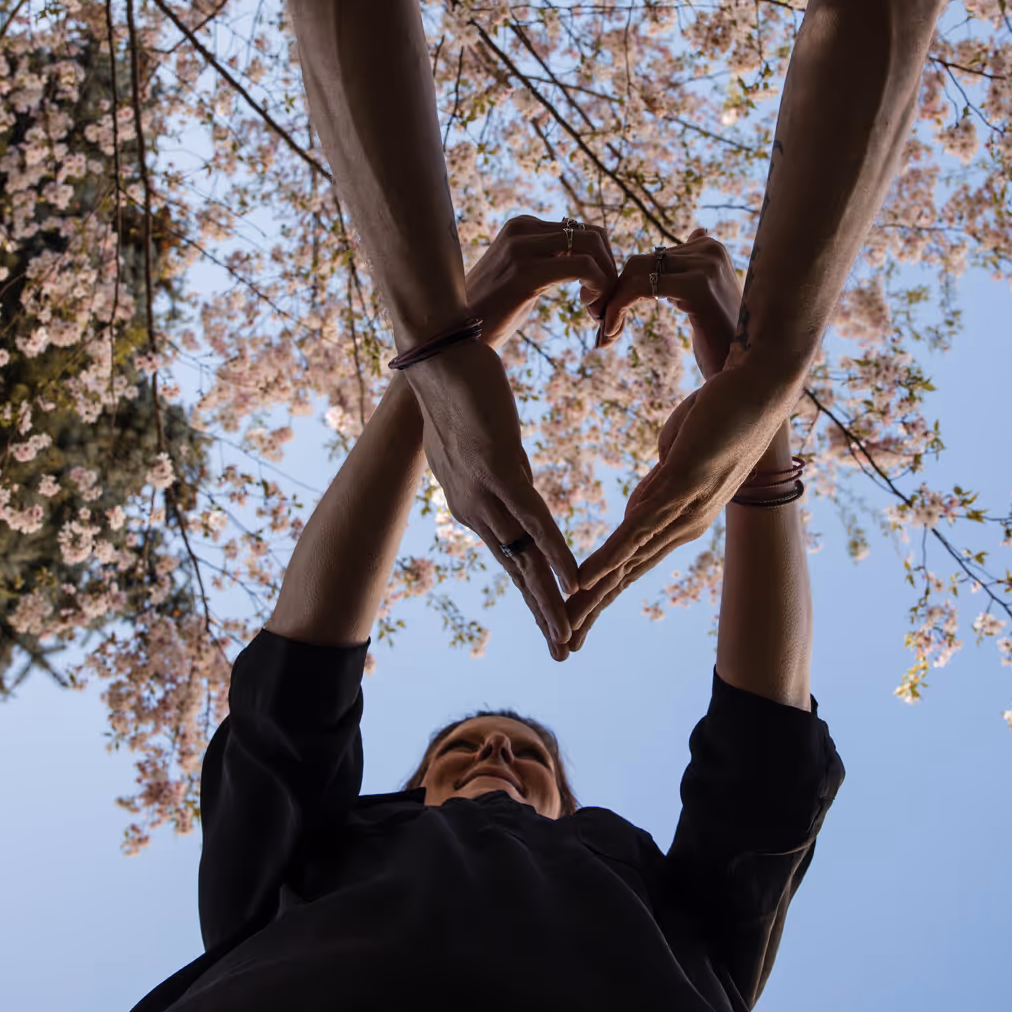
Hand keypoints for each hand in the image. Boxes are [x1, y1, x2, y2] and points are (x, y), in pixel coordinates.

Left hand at [409, 215, 617, 660]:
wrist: (436, 358)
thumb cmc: (458, 390)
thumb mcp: (480, 440)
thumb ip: (497, 467)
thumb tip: (512, 478)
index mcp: (472, 505)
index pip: (509, 558)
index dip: (533, 593)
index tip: (554, 623)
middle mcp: (476, 509)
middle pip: (517, 570)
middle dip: (541, 614)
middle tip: (563, 653)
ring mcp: (487, 492)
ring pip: (525, 556)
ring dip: (549, 599)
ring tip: (567, 635)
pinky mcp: (500, 470)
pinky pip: (535, 520)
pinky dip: (556, 552)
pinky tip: (575, 581)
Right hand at [466, 214, 617, 349]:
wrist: (452, 337)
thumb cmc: (490, 314)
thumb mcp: (523, 278)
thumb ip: (549, 262)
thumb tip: (584, 262)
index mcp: (522, 227)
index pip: (583, 230)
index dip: (601, 261)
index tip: (595, 293)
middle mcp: (521, 229)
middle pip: (593, 234)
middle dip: (608, 268)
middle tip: (601, 302)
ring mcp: (521, 248)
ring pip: (592, 246)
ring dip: (606, 279)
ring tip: (594, 309)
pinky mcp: (525, 273)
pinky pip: (583, 267)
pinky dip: (599, 286)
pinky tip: (588, 307)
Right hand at [565, 360, 798, 645]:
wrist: (760, 387)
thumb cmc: (720, 414)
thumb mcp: (677, 456)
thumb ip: (656, 487)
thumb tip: (635, 509)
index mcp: (682, 517)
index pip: (635, 563)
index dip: (603, 593)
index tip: (575, 619)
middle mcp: (687, 522)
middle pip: (631, 573)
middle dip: (596, 608)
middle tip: (566, 643)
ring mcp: (687, 506)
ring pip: (632, 558)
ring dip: (597, 591)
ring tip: (570, 618)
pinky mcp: (685, 482)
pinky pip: (641, 525)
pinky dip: (613, 553)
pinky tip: (589, 575)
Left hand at [596, 228, 742, 379]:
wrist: (748, 376)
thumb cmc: (724, 344)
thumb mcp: (711, 298)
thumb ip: (697, 269)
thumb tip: (698, 232)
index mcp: (710, 249)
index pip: (649, 258)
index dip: (623, 285)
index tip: (606, 313)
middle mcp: (709, 250)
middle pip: (638, 262)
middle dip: (613, 292)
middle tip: (600, 324)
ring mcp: (706, 265)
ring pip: (634, 273)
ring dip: (612, 303)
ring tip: (606, 332)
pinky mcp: (698, 287)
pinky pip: (639, 288)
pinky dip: (617, 308)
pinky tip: (611, 333)